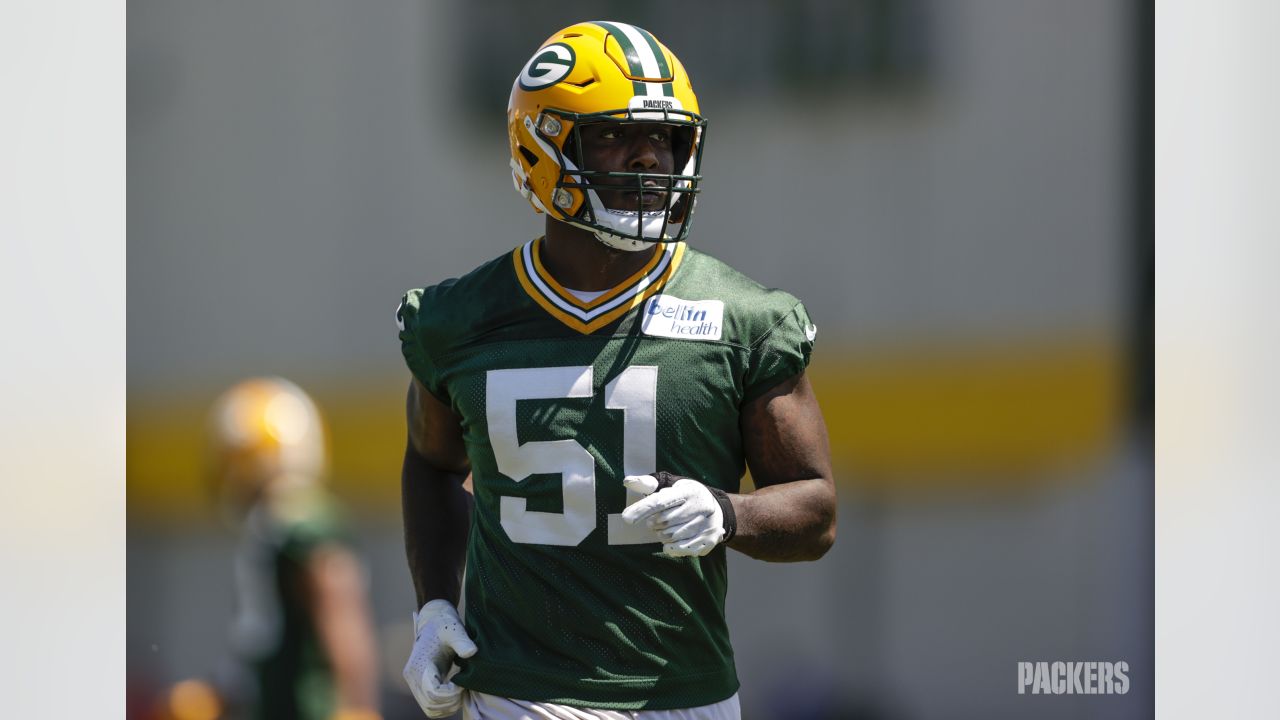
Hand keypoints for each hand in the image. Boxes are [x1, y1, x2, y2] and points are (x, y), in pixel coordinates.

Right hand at [402, 599, 476, 717]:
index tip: (462, 684)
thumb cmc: (445, 625)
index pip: (433, 693)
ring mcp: (415, 682)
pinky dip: (444, 705)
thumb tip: (472, 652)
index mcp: (419, 665)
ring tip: (461, 691)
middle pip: (430, 704)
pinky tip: (456, 692)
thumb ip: (462, 641)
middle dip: (451, 702)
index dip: (451, 694)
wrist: (434, 621)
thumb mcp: (454, 630)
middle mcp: (413, 677)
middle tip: (464, 689)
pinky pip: (430, 705)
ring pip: (430, 708)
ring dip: (448, 706)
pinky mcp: (421, 685)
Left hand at [621, 472, 735, 556]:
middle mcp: (701, 507)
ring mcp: (707, 524)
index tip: (627, 518)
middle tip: (653, 522)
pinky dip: (671, 548)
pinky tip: (668, 544)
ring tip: (663, 529)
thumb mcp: (671, 484)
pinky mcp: (710, 539)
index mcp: (689, 491)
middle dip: (653, 523)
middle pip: (665, 522)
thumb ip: (648, 484)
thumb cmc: (686, 495)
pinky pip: (684, 549)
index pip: (661, 501)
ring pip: (673, 537)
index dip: (642, 509)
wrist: (717, 509)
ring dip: (661, 535)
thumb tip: (628, 481)